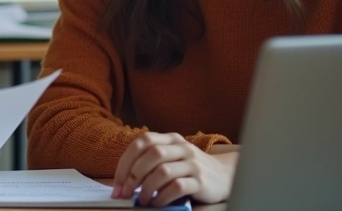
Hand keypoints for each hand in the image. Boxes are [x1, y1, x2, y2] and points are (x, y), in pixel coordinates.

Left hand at [112, 132, 237, 206]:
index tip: (117, 183)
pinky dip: (162, 197)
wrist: (225, 176)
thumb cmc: (189, 169)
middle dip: (133, 176)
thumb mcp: (172, 157)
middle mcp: (182, 147)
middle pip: (151, 154)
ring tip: (141, 200)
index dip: (125, 162)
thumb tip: (122, 181)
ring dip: (146, 188)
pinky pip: (177, 187)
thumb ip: (150, 161)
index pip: (141, 142)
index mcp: (170, 138)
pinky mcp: (202, 181)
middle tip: (125, 193)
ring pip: (162, 171)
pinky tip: (157, 203)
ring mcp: (193, 163)